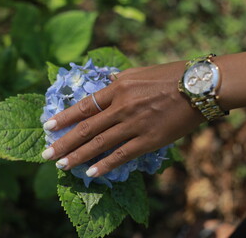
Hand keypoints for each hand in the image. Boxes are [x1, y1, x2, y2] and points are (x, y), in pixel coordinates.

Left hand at [42, 61, 204, 176]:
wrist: (199, 86)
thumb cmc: (169, 76)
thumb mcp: (138, 72)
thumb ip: (119, 81)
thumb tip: (105, 84)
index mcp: (118, 88)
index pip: (84, 106)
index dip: (64, 117)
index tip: (48, 127)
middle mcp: (121, 107)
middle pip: (86, 128)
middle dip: (64, 142)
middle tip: (46, 154)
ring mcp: (134, 124)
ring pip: (100, 144)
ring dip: (78, 156)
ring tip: (61, 165)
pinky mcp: (149, 140)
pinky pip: (122, 155)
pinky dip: (105, 165)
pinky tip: (91, 174)